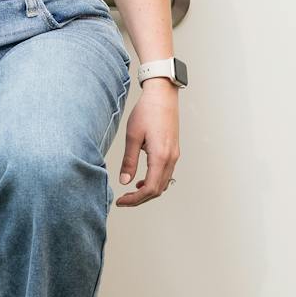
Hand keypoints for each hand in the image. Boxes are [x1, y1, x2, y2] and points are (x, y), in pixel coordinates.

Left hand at [115, 83, 180, 206]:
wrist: (162, 95)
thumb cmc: (147, 111)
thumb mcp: (132, 136)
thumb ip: (129, 161)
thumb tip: (124, 181)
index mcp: (160, 156)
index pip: (150, 188)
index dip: (135, 199)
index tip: (121, 201)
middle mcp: (171, 158)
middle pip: (158, 190)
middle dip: (140, 198)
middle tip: (123, 200)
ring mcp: (174, 155)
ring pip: (163, 183)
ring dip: (148, 191)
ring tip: (130, 192)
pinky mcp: (173, 151)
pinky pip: (166, 174)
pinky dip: (154, 182)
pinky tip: (142, 180)